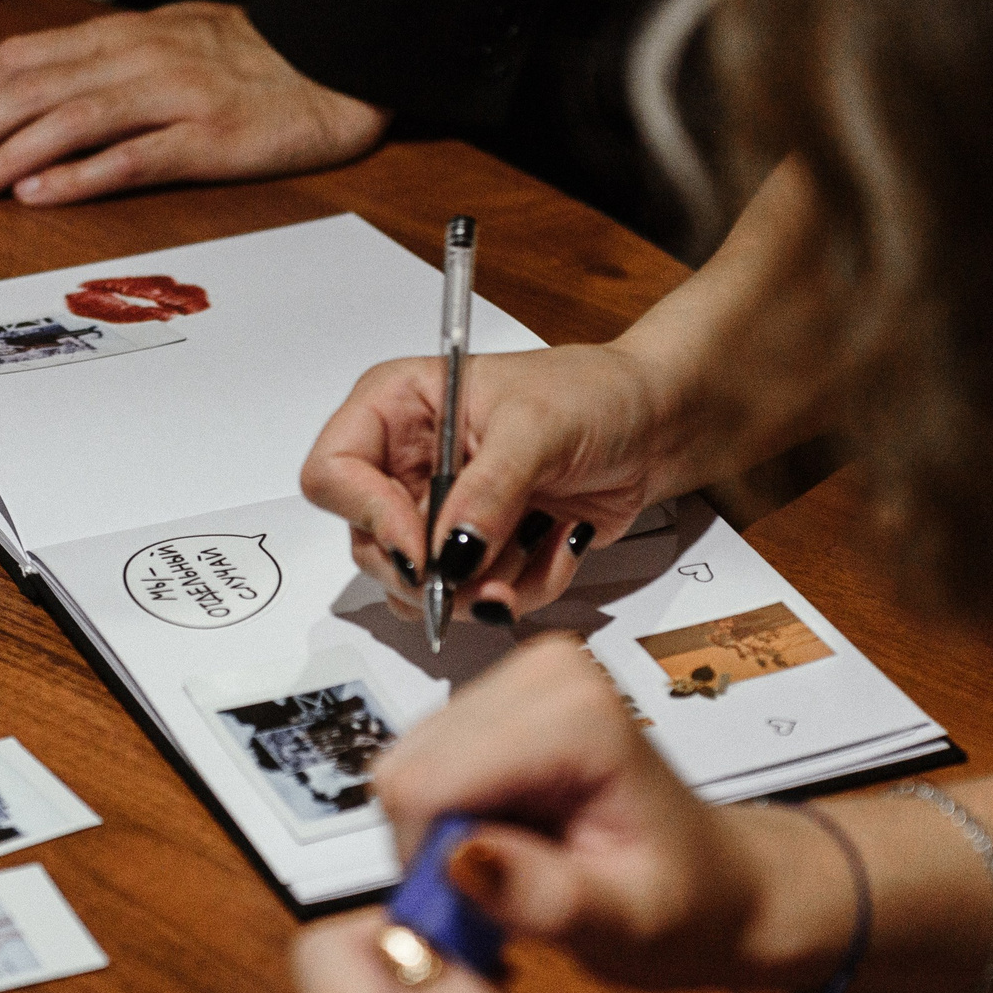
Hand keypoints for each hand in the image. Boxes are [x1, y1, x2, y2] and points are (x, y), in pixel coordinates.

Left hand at [0, 0, 387, 204]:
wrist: (338, 57)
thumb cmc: (261, 58)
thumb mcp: (176, 40)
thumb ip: (116, 61)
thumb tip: (54, 86)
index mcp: (126, 35)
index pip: (23, 61)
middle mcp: (138, 59)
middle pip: (30, 90)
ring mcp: (172, 97)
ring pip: (68, 121)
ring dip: (6, 156)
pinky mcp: (208, 137)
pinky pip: (132, 156)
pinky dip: (80, 174)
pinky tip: (39, 192)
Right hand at [301, 157, 856, 621]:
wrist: (659, 424)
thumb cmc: (596, 395)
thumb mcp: (537, 429)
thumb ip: (487, 492)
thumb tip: (448, 553)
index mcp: (396, 407)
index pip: (333, 473)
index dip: (368, 516)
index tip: (421, 547)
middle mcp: (407, 463)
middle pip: (370, 545)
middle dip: (433, 571)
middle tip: (481, 573)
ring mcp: (444, 512)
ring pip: (422, 586)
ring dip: (483, 584)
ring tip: (537, 548)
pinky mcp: (484, 549)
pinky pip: (478, 596)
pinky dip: (523, 586)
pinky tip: (557, 545)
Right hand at [374, 635, 775, 990]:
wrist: (717, 882)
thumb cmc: (684, 906)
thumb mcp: (627, 924)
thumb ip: (545, 896)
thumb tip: (457, 858)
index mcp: (577, 717)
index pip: (428, 784)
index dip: (433, 862)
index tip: (480, 910)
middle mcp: (543, 672)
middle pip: (409, 770)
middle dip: (435, 847)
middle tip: (498, 894)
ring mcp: (517, 675)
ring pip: (407, 767)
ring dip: (441, 833)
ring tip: (511, 867)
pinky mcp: (497, 693)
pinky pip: (423, 763)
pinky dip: (447, 815)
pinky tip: (503, 840)